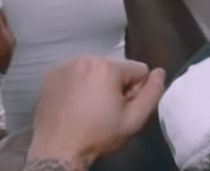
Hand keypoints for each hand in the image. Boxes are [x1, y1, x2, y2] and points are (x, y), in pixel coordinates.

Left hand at [28, 56, 164, 168]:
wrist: (58, 150)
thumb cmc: (97, 136)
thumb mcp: (134, 120)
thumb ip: (152, 93)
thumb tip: (159, 73)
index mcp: (107, 67)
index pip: (138, 69)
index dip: (136, 91)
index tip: (123, 107)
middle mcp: (84, 59)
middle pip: (114, 68)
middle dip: (115, 85)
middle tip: (106, 111)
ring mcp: (64, 66)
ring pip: (93, 70)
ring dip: (96, 84)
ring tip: (89, 109)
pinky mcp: (51, 75)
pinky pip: (74, 73)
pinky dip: (77, 85)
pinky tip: (74, 105)